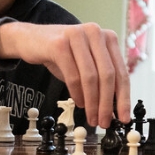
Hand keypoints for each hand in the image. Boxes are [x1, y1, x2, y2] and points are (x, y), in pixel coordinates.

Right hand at [0, 21, 130, 128]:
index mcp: (108, 38)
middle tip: (104, 121)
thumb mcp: (85, 65)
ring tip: (91, 117)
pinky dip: (77, 93)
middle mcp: (95, 33)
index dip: (124, 98)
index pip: (121, 72)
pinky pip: (73, 75)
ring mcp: (77, 35)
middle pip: (108, 75)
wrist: (30, 39)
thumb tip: (112, 110)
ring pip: (91, 77)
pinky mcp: (59, 44)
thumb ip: (101, 82)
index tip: (124, 117)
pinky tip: (79, 103)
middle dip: (107, 104)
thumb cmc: (60, 54)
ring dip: (92, 102)